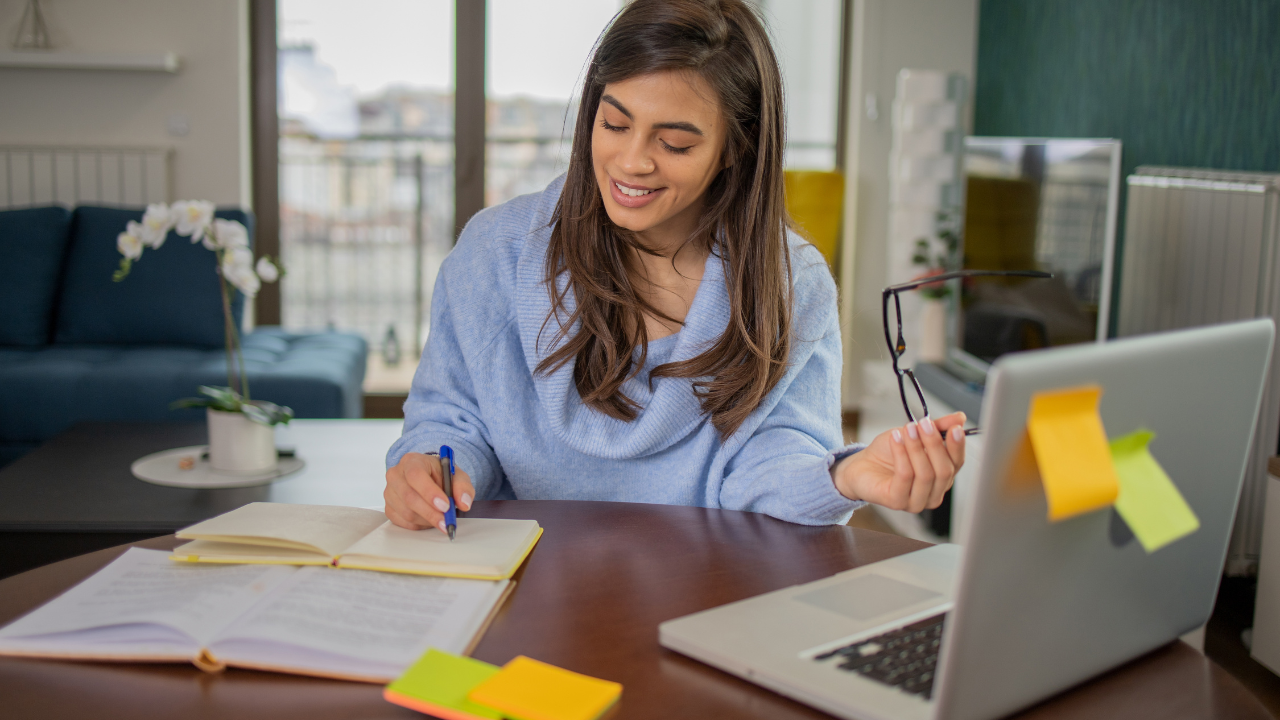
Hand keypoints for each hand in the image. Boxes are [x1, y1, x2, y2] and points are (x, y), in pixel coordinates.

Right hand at [385, 452, 474, 533]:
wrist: (429, 478)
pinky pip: (403, 522)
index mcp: (411, 461)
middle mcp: (396, 475)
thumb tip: (464, 503)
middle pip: (409, 497)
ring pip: (407, 512)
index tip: (445, 506)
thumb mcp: (456, 476)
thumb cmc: (440, 475)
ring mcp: (389, 492)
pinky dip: (419, 524)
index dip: (430, 492)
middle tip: (447, 521)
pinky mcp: (388, 508)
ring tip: (440, 518)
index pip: (415, 475)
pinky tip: (428, 518)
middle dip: (431, 513)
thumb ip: (463, 487)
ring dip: (427, 520)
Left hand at [833, 413, 966, 512]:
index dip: (957, 446)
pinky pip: (904, 476)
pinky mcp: (897, 502)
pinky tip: (896, 438)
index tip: (954, 428)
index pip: (957, 464)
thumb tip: (960, 418)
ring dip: (916, 447)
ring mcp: (916, 502)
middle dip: (934, 444)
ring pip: (925, 474)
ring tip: (907, 429)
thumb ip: (938, 427)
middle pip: (944, 470)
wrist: (861, 465)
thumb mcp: (915, 434)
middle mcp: (933, 494)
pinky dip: (901, 454)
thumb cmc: (888, 453)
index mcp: (941, 478)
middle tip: (924, 424)